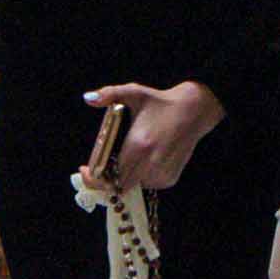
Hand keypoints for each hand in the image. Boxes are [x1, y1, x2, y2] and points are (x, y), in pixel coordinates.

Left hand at [82, 80, 222, 192]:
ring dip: (124, 176)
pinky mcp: (170, 178)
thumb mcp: (135, 93)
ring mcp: (162, 173)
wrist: (194, 111)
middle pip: (119, 185)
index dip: (94, 178)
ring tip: (125, 156)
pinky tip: (142, 159)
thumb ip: (109, 94)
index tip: (85, 169)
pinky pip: (147, 184)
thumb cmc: (161, 102)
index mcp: (139, 145)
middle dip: (107, 177)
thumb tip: (88, 98)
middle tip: (101, 163)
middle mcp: (151, 163)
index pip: (111, 175)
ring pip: (133, 185)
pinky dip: (139, 176)